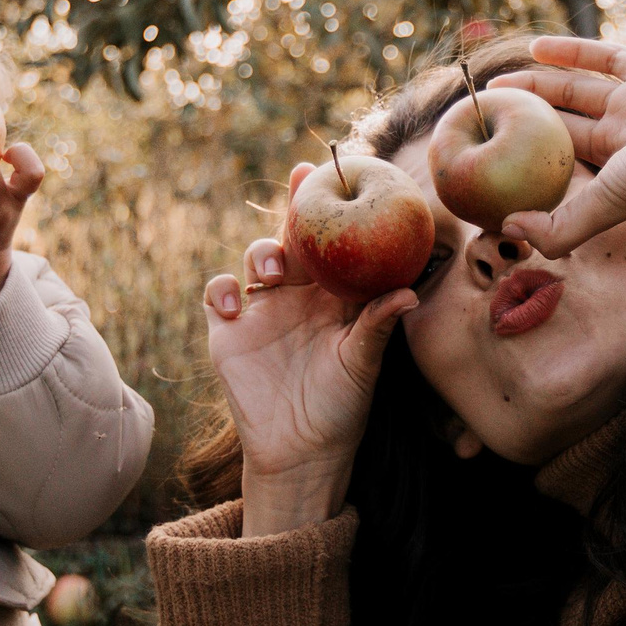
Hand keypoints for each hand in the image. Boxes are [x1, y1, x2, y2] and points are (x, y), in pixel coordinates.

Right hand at [201, 164, 416, 535]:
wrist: (300, 452)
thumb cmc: (341, 407)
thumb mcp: (362, 367)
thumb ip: (377, 328)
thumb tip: (408, 293)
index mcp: (335, 296)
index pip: (337, 244)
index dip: (336, 208)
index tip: (343, 173)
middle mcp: (298, 295)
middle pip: (294, 238)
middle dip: (296, 205)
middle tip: (303, 179)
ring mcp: (261, 310)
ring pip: (256, 259)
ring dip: (262, 253)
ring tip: (274, 273)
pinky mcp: (228, 331)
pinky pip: (217, 294)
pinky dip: (221, 290)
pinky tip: (233, 304)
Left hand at [487, 37, 625, 256]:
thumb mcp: (610, 200)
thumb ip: (563, 226)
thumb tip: (508, 229)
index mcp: (625, 153)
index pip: (568, 142)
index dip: (532, 135)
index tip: (496, 120)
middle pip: (578, 102)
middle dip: (539, 94)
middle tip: (497, 88)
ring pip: (605, 63)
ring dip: (570, 55)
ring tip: (533, 46)